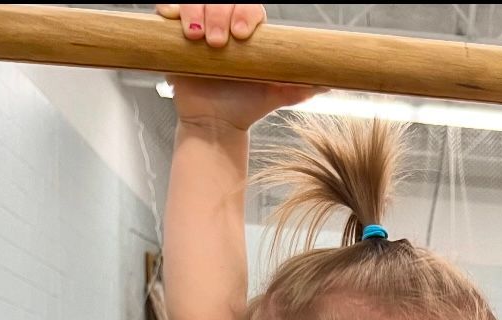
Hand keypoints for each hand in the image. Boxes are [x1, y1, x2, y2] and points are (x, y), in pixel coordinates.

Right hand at [156, 5, 316, 129]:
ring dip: (196, 12)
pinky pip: (170, 9)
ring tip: (199, 39)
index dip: (244, 13)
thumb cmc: (246, 107)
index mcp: (247, 29)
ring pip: (195, 0)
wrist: (215, 125)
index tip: (242, 34)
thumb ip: (301, 86)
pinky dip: (170, 10)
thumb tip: (332, 82)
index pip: (247, 6)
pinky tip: (174, 22)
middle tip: (219, 44)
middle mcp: (223, 23)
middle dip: (219, 15)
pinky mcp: (175, 33)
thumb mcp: (276, 95)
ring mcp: (199, 25)